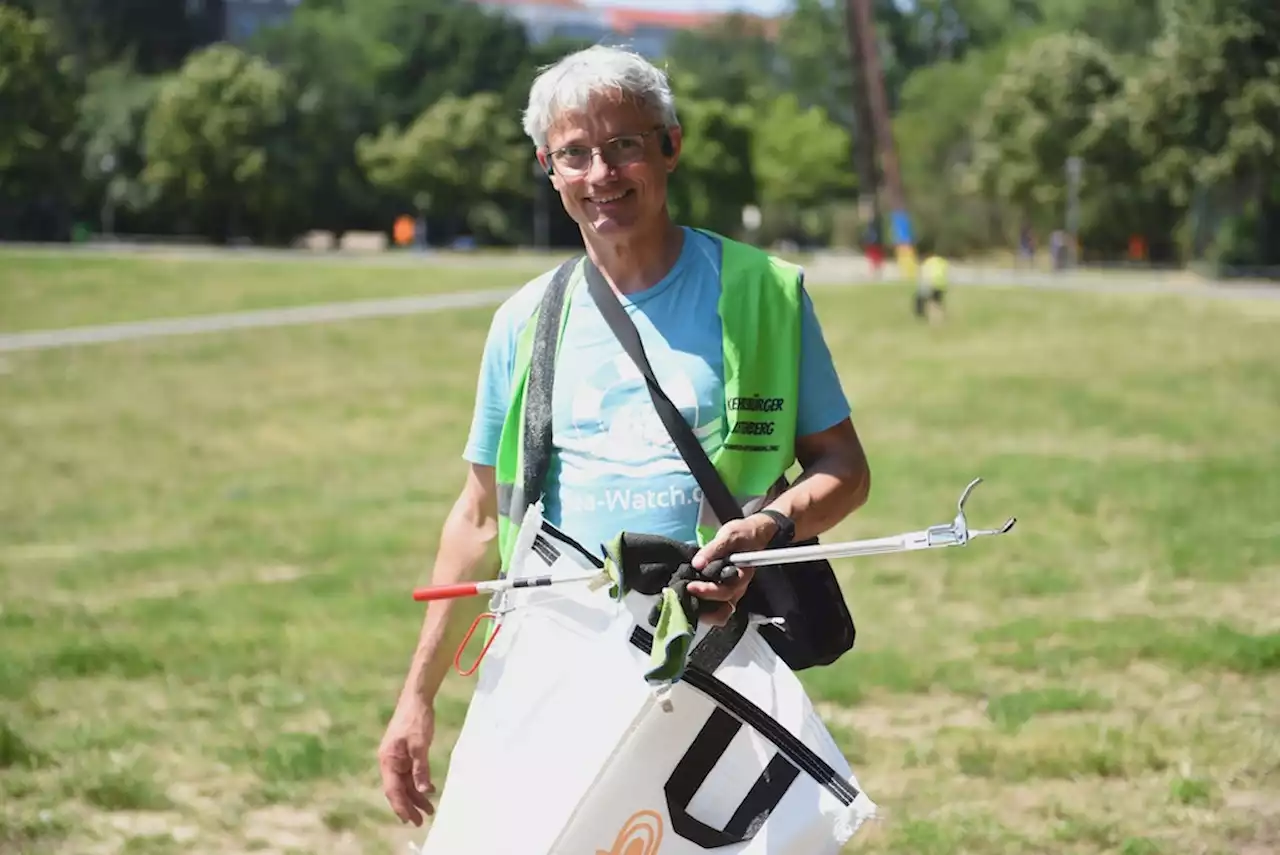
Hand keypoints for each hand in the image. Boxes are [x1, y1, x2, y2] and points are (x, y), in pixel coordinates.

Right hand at [378, 694, 436, 825]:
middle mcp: (389, 761)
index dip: (402, 806)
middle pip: (398, 789)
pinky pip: (409, 774)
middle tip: (421, 821)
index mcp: (388, 760)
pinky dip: (418, 784)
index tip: (410, 820)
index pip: (393, 790)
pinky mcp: (404, 754)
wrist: (416, 698)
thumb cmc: (416, 719)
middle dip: (409, 806)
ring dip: (416, 796)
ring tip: (429, 810)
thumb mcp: (420, 745)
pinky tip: (429, 791)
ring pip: (405, 783)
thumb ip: (421, 769)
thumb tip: (424, 791)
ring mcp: (396, 758)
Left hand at [686, 514, 778, 626]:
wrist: (753, 534)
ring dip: (702, 612)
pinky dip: (702, 607)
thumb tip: (697, 564)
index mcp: (741, 576)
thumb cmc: (743, 535)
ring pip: (719, 614)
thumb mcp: (728, 536)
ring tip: (685, 601)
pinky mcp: (724, 591)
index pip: (725, 592)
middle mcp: (737, 589)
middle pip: (722, 610)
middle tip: (684, 596)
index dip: (707, 592)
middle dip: (702, 607)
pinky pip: (715, 608)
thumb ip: (713, 550)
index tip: (691, 586)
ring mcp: (732, 593)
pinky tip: (690, 598)